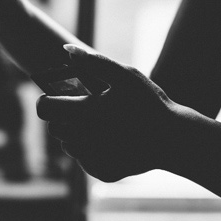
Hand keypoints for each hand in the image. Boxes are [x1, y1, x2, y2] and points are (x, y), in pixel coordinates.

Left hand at [37, 45, 188, 181]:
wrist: (175, 139)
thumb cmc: (150, 103)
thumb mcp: (125, 75)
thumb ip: (94, 60)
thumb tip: (65, 48)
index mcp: (84, 113)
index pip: (44, 108)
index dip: (48, 100)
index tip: (58, 97)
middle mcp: (84, 140)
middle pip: (54, 129)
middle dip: (64, 118)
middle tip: (85, 109)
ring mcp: (93, 160)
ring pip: (68, 146)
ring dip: (77, 135)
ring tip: (101, 124)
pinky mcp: (103, 172)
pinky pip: (86, 161)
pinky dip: (93, 151)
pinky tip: (112, 141)